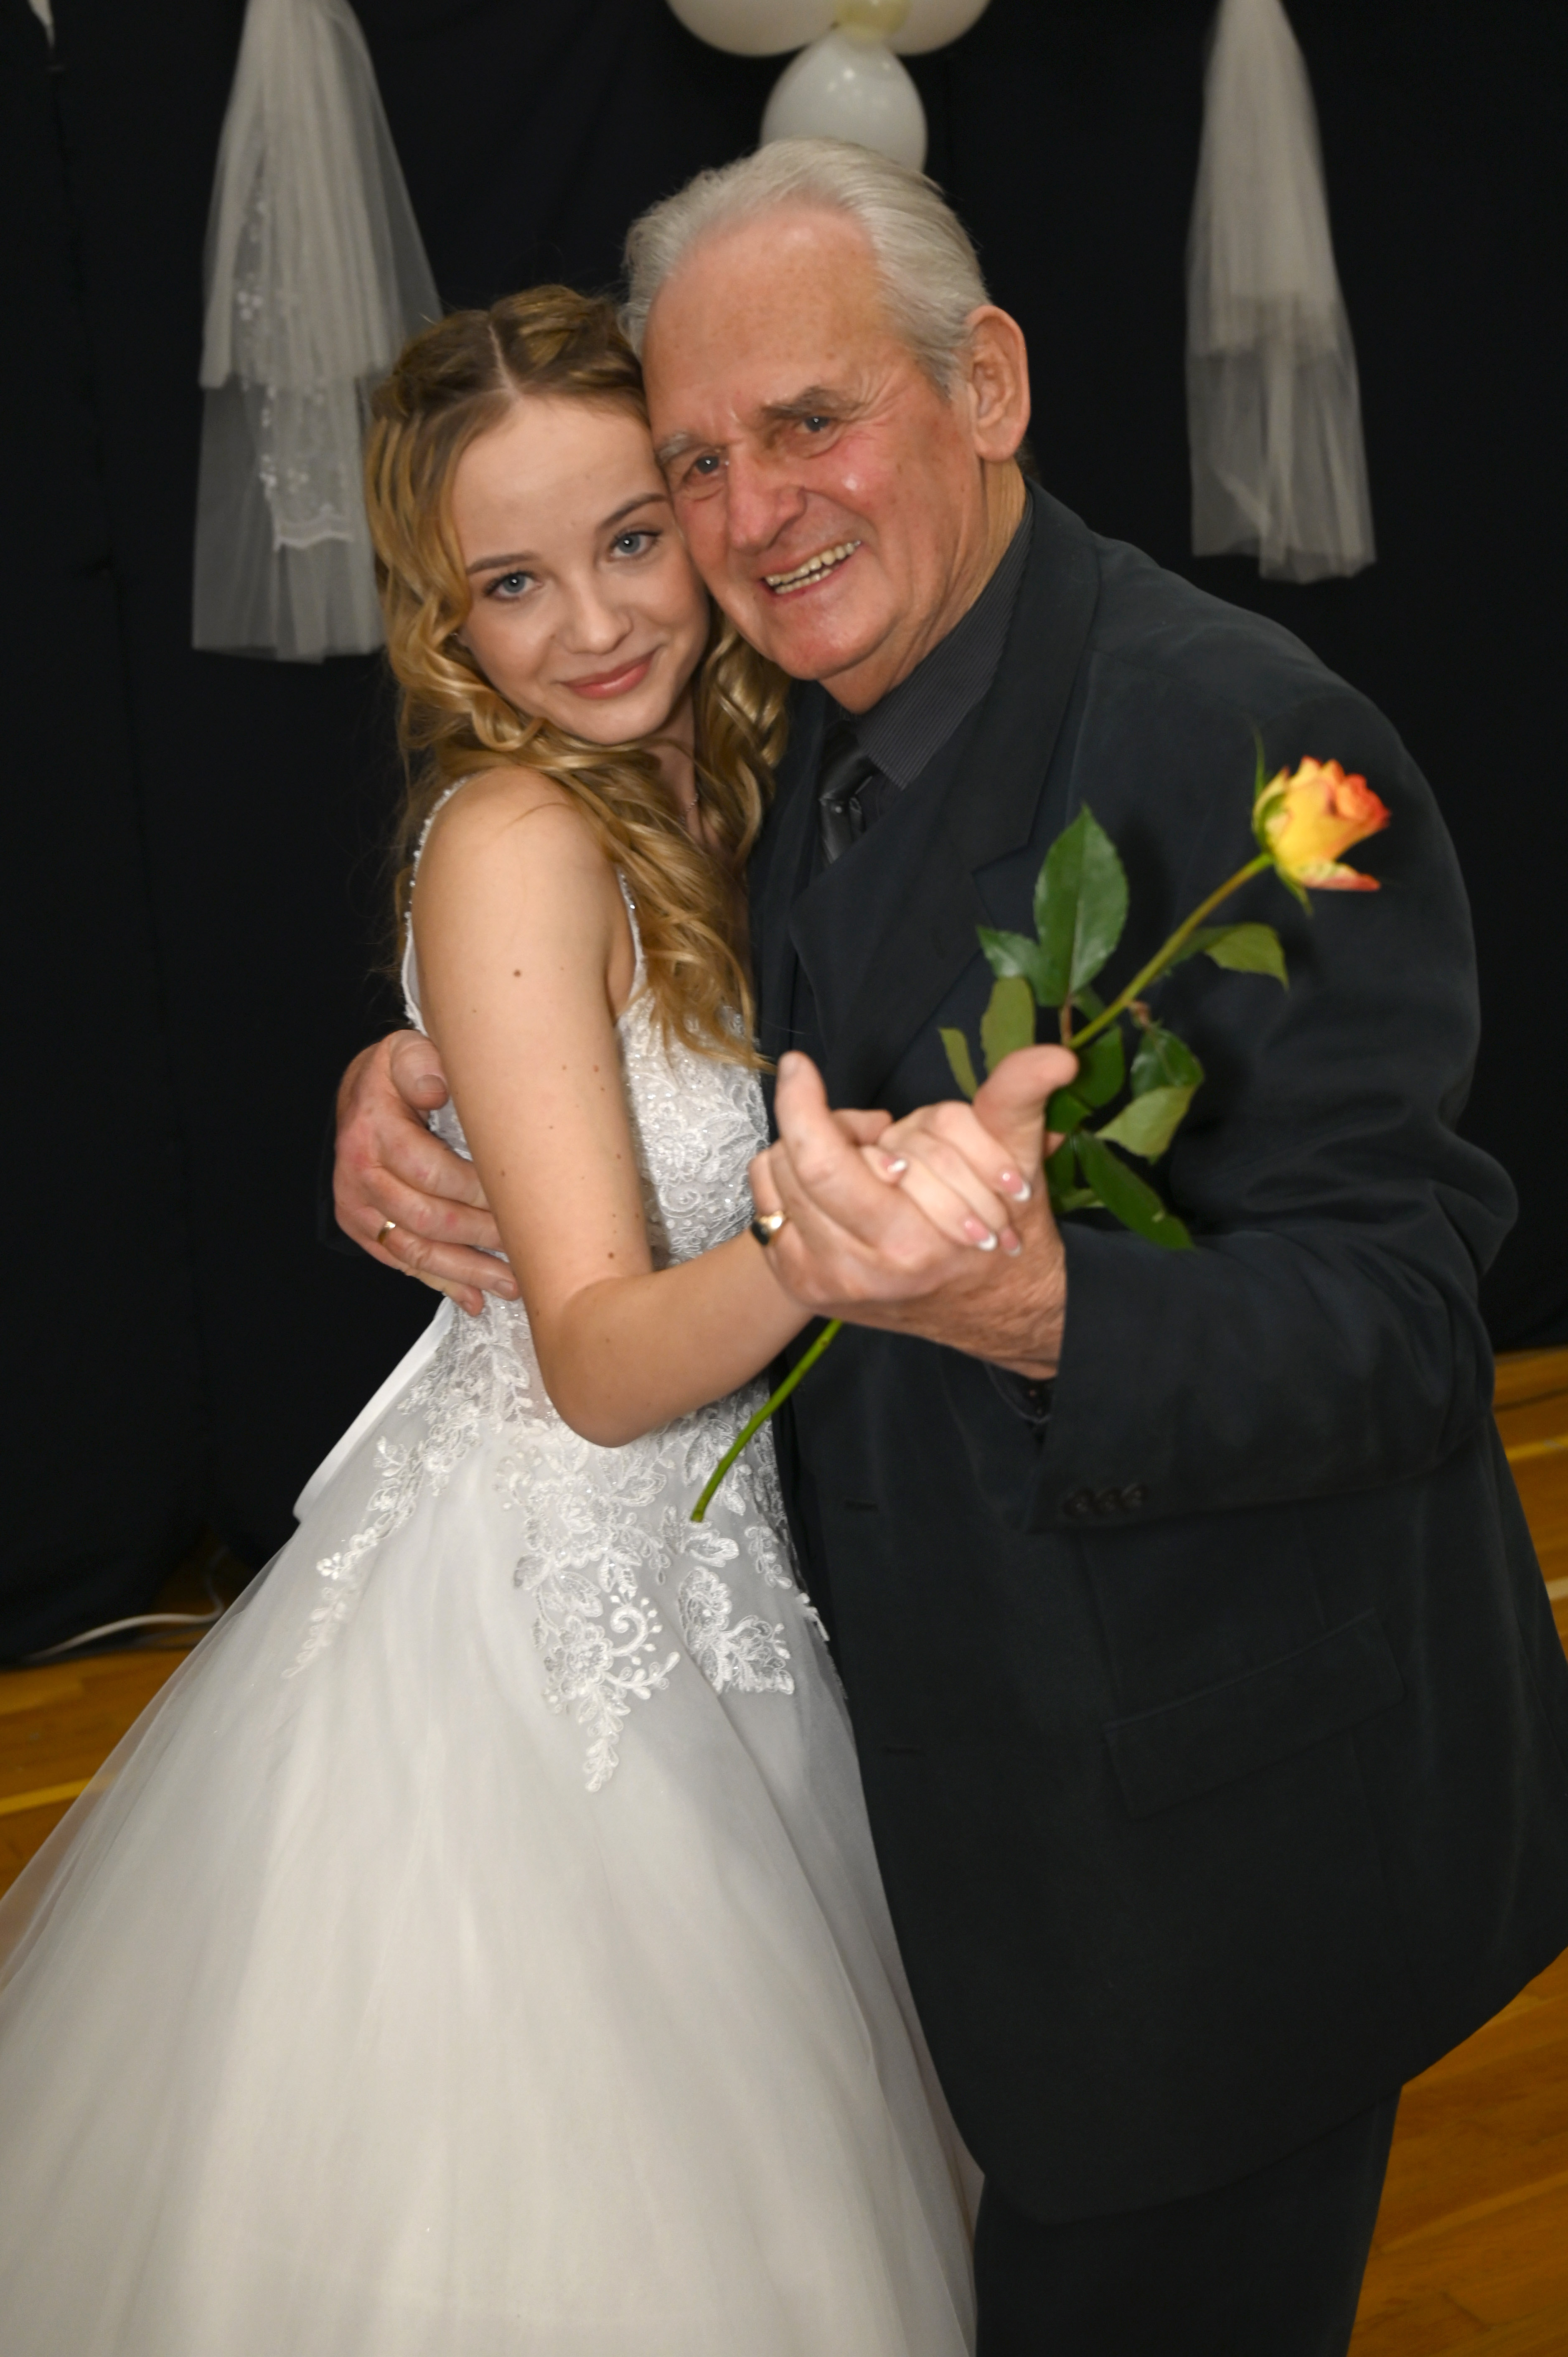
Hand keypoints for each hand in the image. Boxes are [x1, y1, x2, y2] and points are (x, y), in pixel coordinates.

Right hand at [334, 1032, 515, 1315]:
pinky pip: (400, 1263)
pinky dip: (439, 1282)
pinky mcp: (362, 1228)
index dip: (475, 1190)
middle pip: (424, 1218)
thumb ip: (422, 1066)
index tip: (518, 1199)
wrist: (358, 1095)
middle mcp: (360, 1174)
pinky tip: (472, 1298)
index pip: (428, 1171)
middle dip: (479, 1237)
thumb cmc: (395, 1075)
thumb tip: (439, 1088)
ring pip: (413, 1251)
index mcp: (374, 1130)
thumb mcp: (407, 1053)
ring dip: (465, 1271)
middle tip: (525, 1248)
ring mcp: (358, 1207)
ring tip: (510, 1286)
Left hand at [750, 1046, 1076, 1375]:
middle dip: (825, 1128)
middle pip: (795, 1164)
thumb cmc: (1001, 1236)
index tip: (801, 1065)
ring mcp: (822, 1283)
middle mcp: (856, 1272)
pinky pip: (767, 1204)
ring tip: (865, 1167)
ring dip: (810, 1155)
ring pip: (778, 1178)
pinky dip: (791, 1183)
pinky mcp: (802, 1284)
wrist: (992, 1314)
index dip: (803, 1104)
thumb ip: (1021, 1101)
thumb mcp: (1016, 1165)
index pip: (822, 1161)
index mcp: (908, 1244)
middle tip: (873, 1134)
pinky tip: (838, 1189)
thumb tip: (1056, 1057)